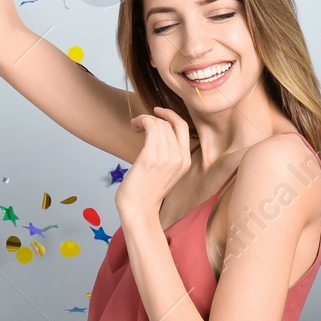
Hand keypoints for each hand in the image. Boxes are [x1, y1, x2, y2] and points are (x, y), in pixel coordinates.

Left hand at [116, 107, 191, 225]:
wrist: (139, 210)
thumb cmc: (147, 191)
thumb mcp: (166, 171)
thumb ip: (168, 153)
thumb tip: (158, 130)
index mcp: (185, 160)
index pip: (183, 126)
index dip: (170, 114)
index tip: (157, 111)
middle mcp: (179, 158)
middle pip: (168, 124)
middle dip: (152, 118)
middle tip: (138, 125)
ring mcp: (167, 157)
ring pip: (159, 123)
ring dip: (144, 119)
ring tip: (135, 127)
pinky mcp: (151, 157)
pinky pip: (151, 126)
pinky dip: (141, 120)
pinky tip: (134, 126)